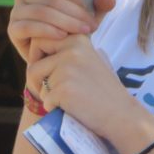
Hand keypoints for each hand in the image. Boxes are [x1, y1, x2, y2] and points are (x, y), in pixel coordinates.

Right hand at [7, 0, 115, 64]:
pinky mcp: (13, 29)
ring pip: (40, 11)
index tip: (87, 7)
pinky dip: (46, 31)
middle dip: (73, 12)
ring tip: (82, 32)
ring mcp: (17, 10)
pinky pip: (27, 26)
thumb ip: (100, 5)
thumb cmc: (72, 25)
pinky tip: (62, 36)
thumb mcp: (88, 14)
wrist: (55, 51)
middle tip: (91, 25)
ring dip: (64, 22)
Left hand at [26, 34, 141, 138]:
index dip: (39, 59)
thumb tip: (41, 45)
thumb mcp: (91, 59)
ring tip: (67, 99)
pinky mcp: (63, 89)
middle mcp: (71, 49)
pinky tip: (72, 108)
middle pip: (33, 62)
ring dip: (46, 94)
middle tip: (48, 90)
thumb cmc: (104, 90)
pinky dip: (54, 108)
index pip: (40, 41)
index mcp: (77, 39)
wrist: (121, 114)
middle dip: (35, 78)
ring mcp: (67, 69)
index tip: (50, 73)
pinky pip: (44, 100)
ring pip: (35, 81)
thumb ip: (70, 50)